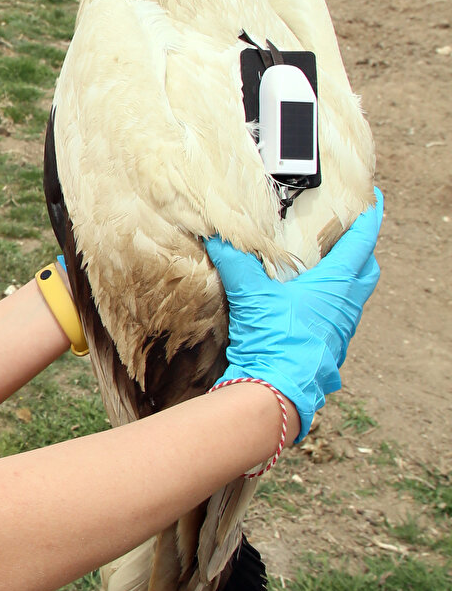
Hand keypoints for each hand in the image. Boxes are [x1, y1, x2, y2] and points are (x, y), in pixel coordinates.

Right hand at [205, 189, 382, 440]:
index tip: (373, 199)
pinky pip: (336, 319)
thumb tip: (216, 234)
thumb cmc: (276, 340)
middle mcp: (345, 306)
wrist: (278, 391)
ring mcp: (339, 330)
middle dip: (361, 250)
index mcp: (336, 286)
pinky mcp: (327, 348)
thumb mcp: (251, 295)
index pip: (360, 243)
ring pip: (352, 297)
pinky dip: (328, 304)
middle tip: (350, 234)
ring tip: (325, 267)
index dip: (368, 218)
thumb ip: (234, 261)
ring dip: (345, 279)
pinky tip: (306, 305)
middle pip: (365, 271)